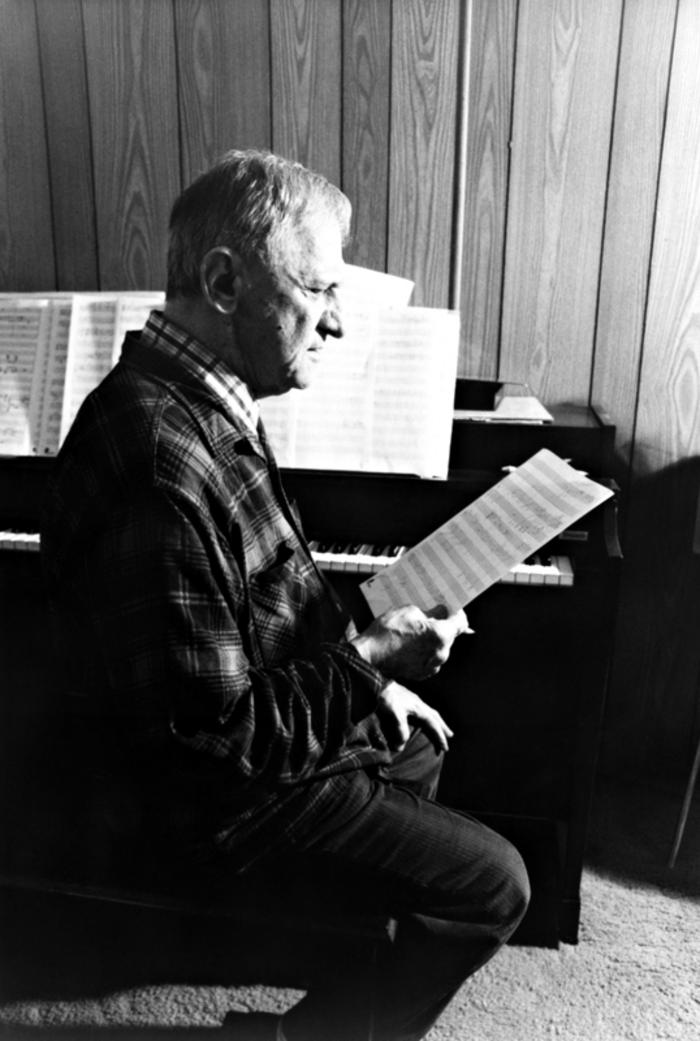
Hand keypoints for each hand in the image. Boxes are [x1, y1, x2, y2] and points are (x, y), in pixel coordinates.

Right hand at [350, 603, 471, 681]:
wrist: (369, 657)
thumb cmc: (387, 633)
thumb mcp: (409, 612)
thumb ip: (430, 612)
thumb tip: (440, 612)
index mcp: (441, 635)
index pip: (461, 622)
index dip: (456, 613)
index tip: (449, 608)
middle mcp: (441, 653)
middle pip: (449, 635)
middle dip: (441, 625)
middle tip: (427, 616)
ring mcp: (432, 666)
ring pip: (438, 647)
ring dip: (431, 639)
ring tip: (413, 632)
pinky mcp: (421, 674)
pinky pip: (429, 658)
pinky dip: (423, 651)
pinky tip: (409, 644)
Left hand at [377, 681, 453, 751]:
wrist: (380, 683)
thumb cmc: (388, 698)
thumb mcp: (395, 715)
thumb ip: (400, 730)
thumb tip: (401, 747)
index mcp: (419, 709)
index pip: (433, 725)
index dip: (439, 737)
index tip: (445, 748)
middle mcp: (420, 704)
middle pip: (436, 717)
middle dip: (443, 727)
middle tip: (450, 736)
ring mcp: (414, 700)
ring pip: (430, 712)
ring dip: (437, 721)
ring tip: (440, 727)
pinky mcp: (408, 698)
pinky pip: (424, 709)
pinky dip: (428, 716)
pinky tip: (423, 717)